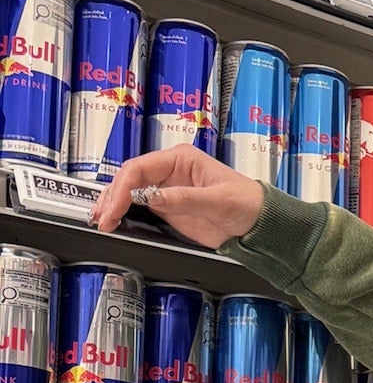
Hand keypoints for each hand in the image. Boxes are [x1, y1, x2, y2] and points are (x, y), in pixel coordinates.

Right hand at [92, 146, 264, 250]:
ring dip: (113, 205)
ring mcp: (168, 189)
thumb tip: (151, 197)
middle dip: (112, 197)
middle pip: (129, 179)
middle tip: (103, 218)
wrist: (260, 223)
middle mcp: (170, 171)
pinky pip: (140, 208)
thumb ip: (183, 198)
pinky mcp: (169, 208)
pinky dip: (124, 214)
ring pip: (130, 192)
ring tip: (100, 220)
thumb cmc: (247, 202)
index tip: (115, 208)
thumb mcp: (217, 200)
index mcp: (181, 159)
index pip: (140, 168)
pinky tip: (114, 221)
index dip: (123, 188)